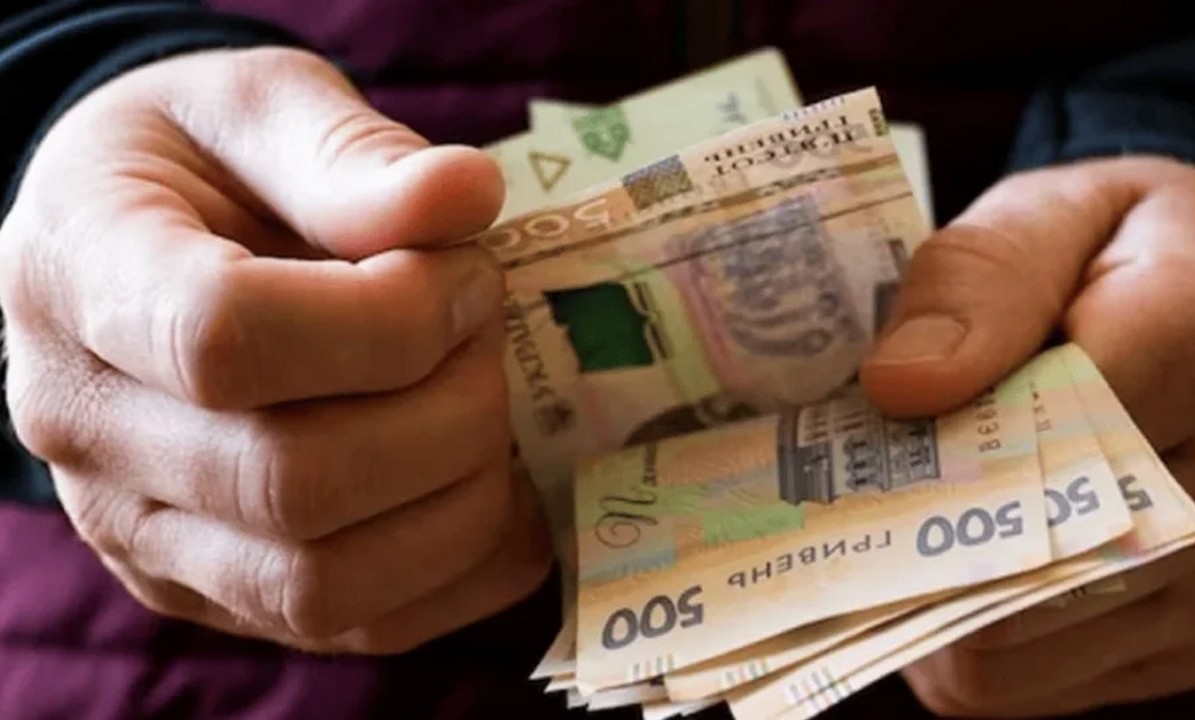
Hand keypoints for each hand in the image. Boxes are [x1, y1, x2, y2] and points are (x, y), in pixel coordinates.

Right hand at [0, 47, 550, 653]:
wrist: (139, 244)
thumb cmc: (201, 163)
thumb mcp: (258, 105)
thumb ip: (350, 152)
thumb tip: (468, 199)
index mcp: (80, 279)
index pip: (226, 339)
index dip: (389, 317)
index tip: (461, 268)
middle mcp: (88, 431)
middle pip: (292, 479)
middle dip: (448, 406)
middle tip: (489, 331)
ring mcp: (145, 533)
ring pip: (324, 582)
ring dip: (460, 499)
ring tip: (489, 404)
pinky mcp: (215, 590)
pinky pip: (355, 627)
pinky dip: (461, 570)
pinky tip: (501, 490)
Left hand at [859, 156, 1194, 715]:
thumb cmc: (1117, 253)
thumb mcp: (1048, 214)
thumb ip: (976, 281)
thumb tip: (902, 387)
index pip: (1040, 437)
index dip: (927, 449)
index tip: (863, 432)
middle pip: (1019, 566)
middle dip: (914, 536)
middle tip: (859, 492)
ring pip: (1016, 651)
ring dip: (933, 599)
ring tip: (914, 523)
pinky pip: (1035, 687)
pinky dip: (973, 643)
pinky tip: (965, 566)